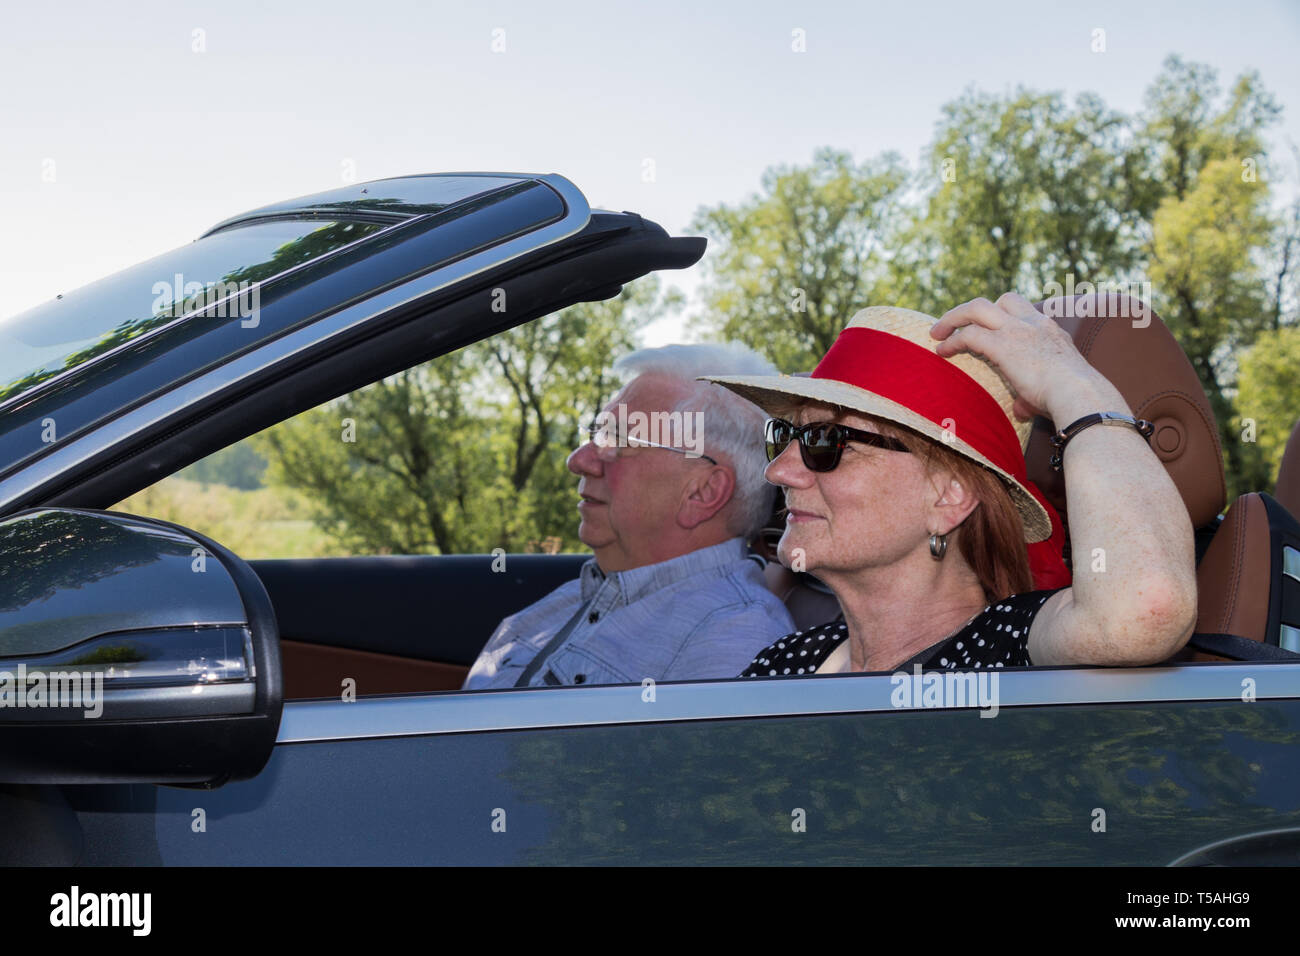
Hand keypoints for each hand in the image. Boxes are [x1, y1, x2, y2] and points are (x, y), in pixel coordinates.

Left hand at [930, 292, 1101, 421]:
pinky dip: (952, 341)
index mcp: (1051, 330)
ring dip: (954, 317)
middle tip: (955, 324)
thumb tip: (1021, 410)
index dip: (1003, 315)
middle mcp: (1034, 323)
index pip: (1024, 309)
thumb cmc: (1071, 398)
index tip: (987, 327)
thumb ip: (1030, 397)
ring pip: (977, 307)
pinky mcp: (1002, 344)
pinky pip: (969, 335)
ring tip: (937, 332)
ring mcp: (1018, 330)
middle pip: (1001, 299)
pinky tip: (941, 351)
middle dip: (975, 309)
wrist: (1080, 395)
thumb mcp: (1052, 389)